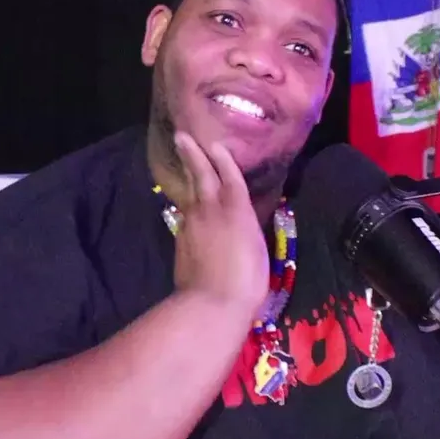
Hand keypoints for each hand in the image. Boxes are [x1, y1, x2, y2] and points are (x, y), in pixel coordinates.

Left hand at [169, 132, 268, 320]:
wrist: (211, 302)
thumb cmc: (247, 279)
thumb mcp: (257, 249)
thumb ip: (247, 229)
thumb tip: (240, 221)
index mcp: (236, 209)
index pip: (230, 176)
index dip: (223, 159)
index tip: (216, 143)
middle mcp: (211, 209)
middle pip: (201, 175)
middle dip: (192, 154)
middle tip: (182, 136)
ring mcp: (192, 223)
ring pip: (190, 192)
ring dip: (188, 174)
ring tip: (185, 160)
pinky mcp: (181, 239)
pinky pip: (185, 213)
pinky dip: (188, 203)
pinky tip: (189, 204)